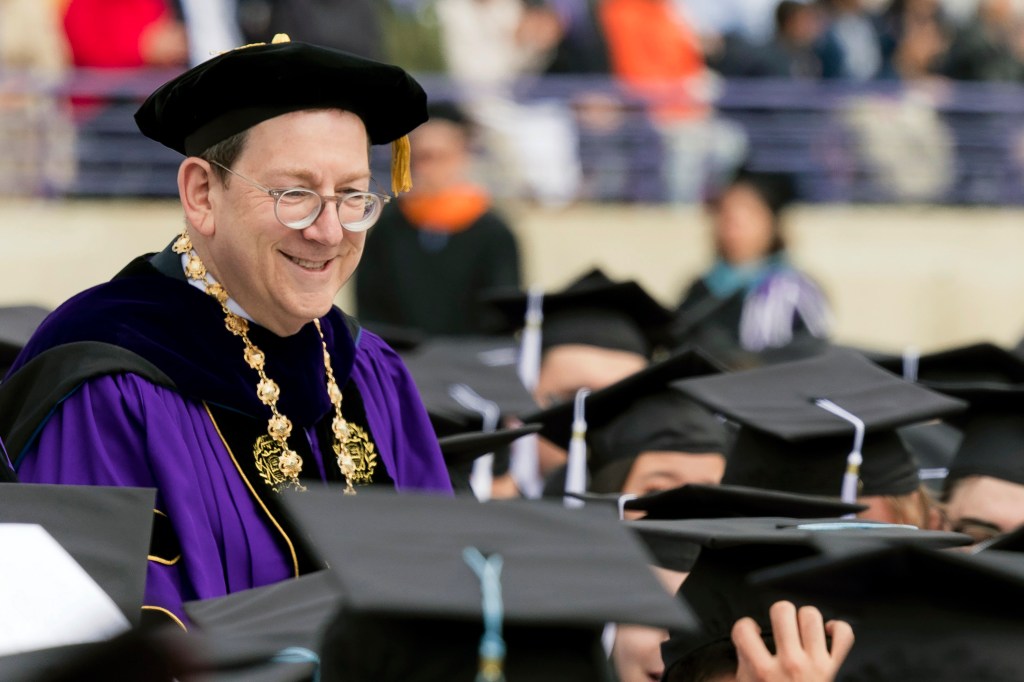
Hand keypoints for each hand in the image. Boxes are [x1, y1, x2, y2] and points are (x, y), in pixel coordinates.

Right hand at [732, 601, 853, 681]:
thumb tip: (742, 640)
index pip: (744, 628)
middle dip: (779, 617)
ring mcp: (816, 665)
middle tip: (779, 630)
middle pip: (782, 610)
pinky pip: (843, 633)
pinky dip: (837, 629)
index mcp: (763, 672)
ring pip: (811, 615)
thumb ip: (743, 664)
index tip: (750, 634)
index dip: (745, 628)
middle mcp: (790, 664)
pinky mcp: (838, 667)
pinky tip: (825, 634)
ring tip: (801, 633)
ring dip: (805, 621)